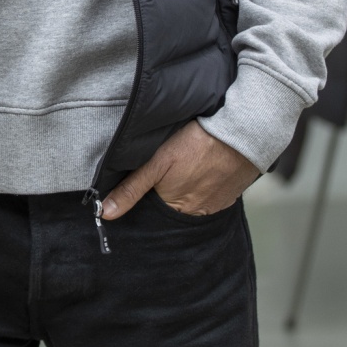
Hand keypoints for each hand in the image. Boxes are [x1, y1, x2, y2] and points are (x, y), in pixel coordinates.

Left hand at [101, 121, 258, 221]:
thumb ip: (132, 189)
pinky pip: (212, 197)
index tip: (151, 181)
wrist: (241, 133)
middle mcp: (197, 213)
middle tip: (171, 172)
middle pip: (174, 208)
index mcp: (176, 208)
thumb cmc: (196, 144)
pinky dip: (207, 186)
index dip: (149, 196)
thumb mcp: (157, 162)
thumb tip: (105, 213)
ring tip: (188, 169)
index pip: (154, 210)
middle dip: (169, 194)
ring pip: (194, 202)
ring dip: (189, 190)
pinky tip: (204, 171)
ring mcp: (216, 205)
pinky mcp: (230, 196)